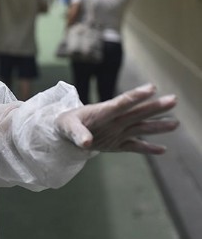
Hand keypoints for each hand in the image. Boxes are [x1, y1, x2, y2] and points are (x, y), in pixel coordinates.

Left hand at [55, 84, 178, 153]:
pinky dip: (147, 148)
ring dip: (157, 126)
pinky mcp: (116, 144)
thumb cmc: (64, 123)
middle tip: (173, 99)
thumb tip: (87, 143)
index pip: (120, 103)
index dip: (135, 96)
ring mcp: (116, 131)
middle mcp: (113, 120)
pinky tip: (162, 150)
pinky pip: (134, 146)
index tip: (151, 88)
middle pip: (137, 112)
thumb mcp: (66, 127)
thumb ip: (77, 134)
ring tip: (175, 123)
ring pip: (140, 128)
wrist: (63, 132)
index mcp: (101, 112)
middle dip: (155, 107)